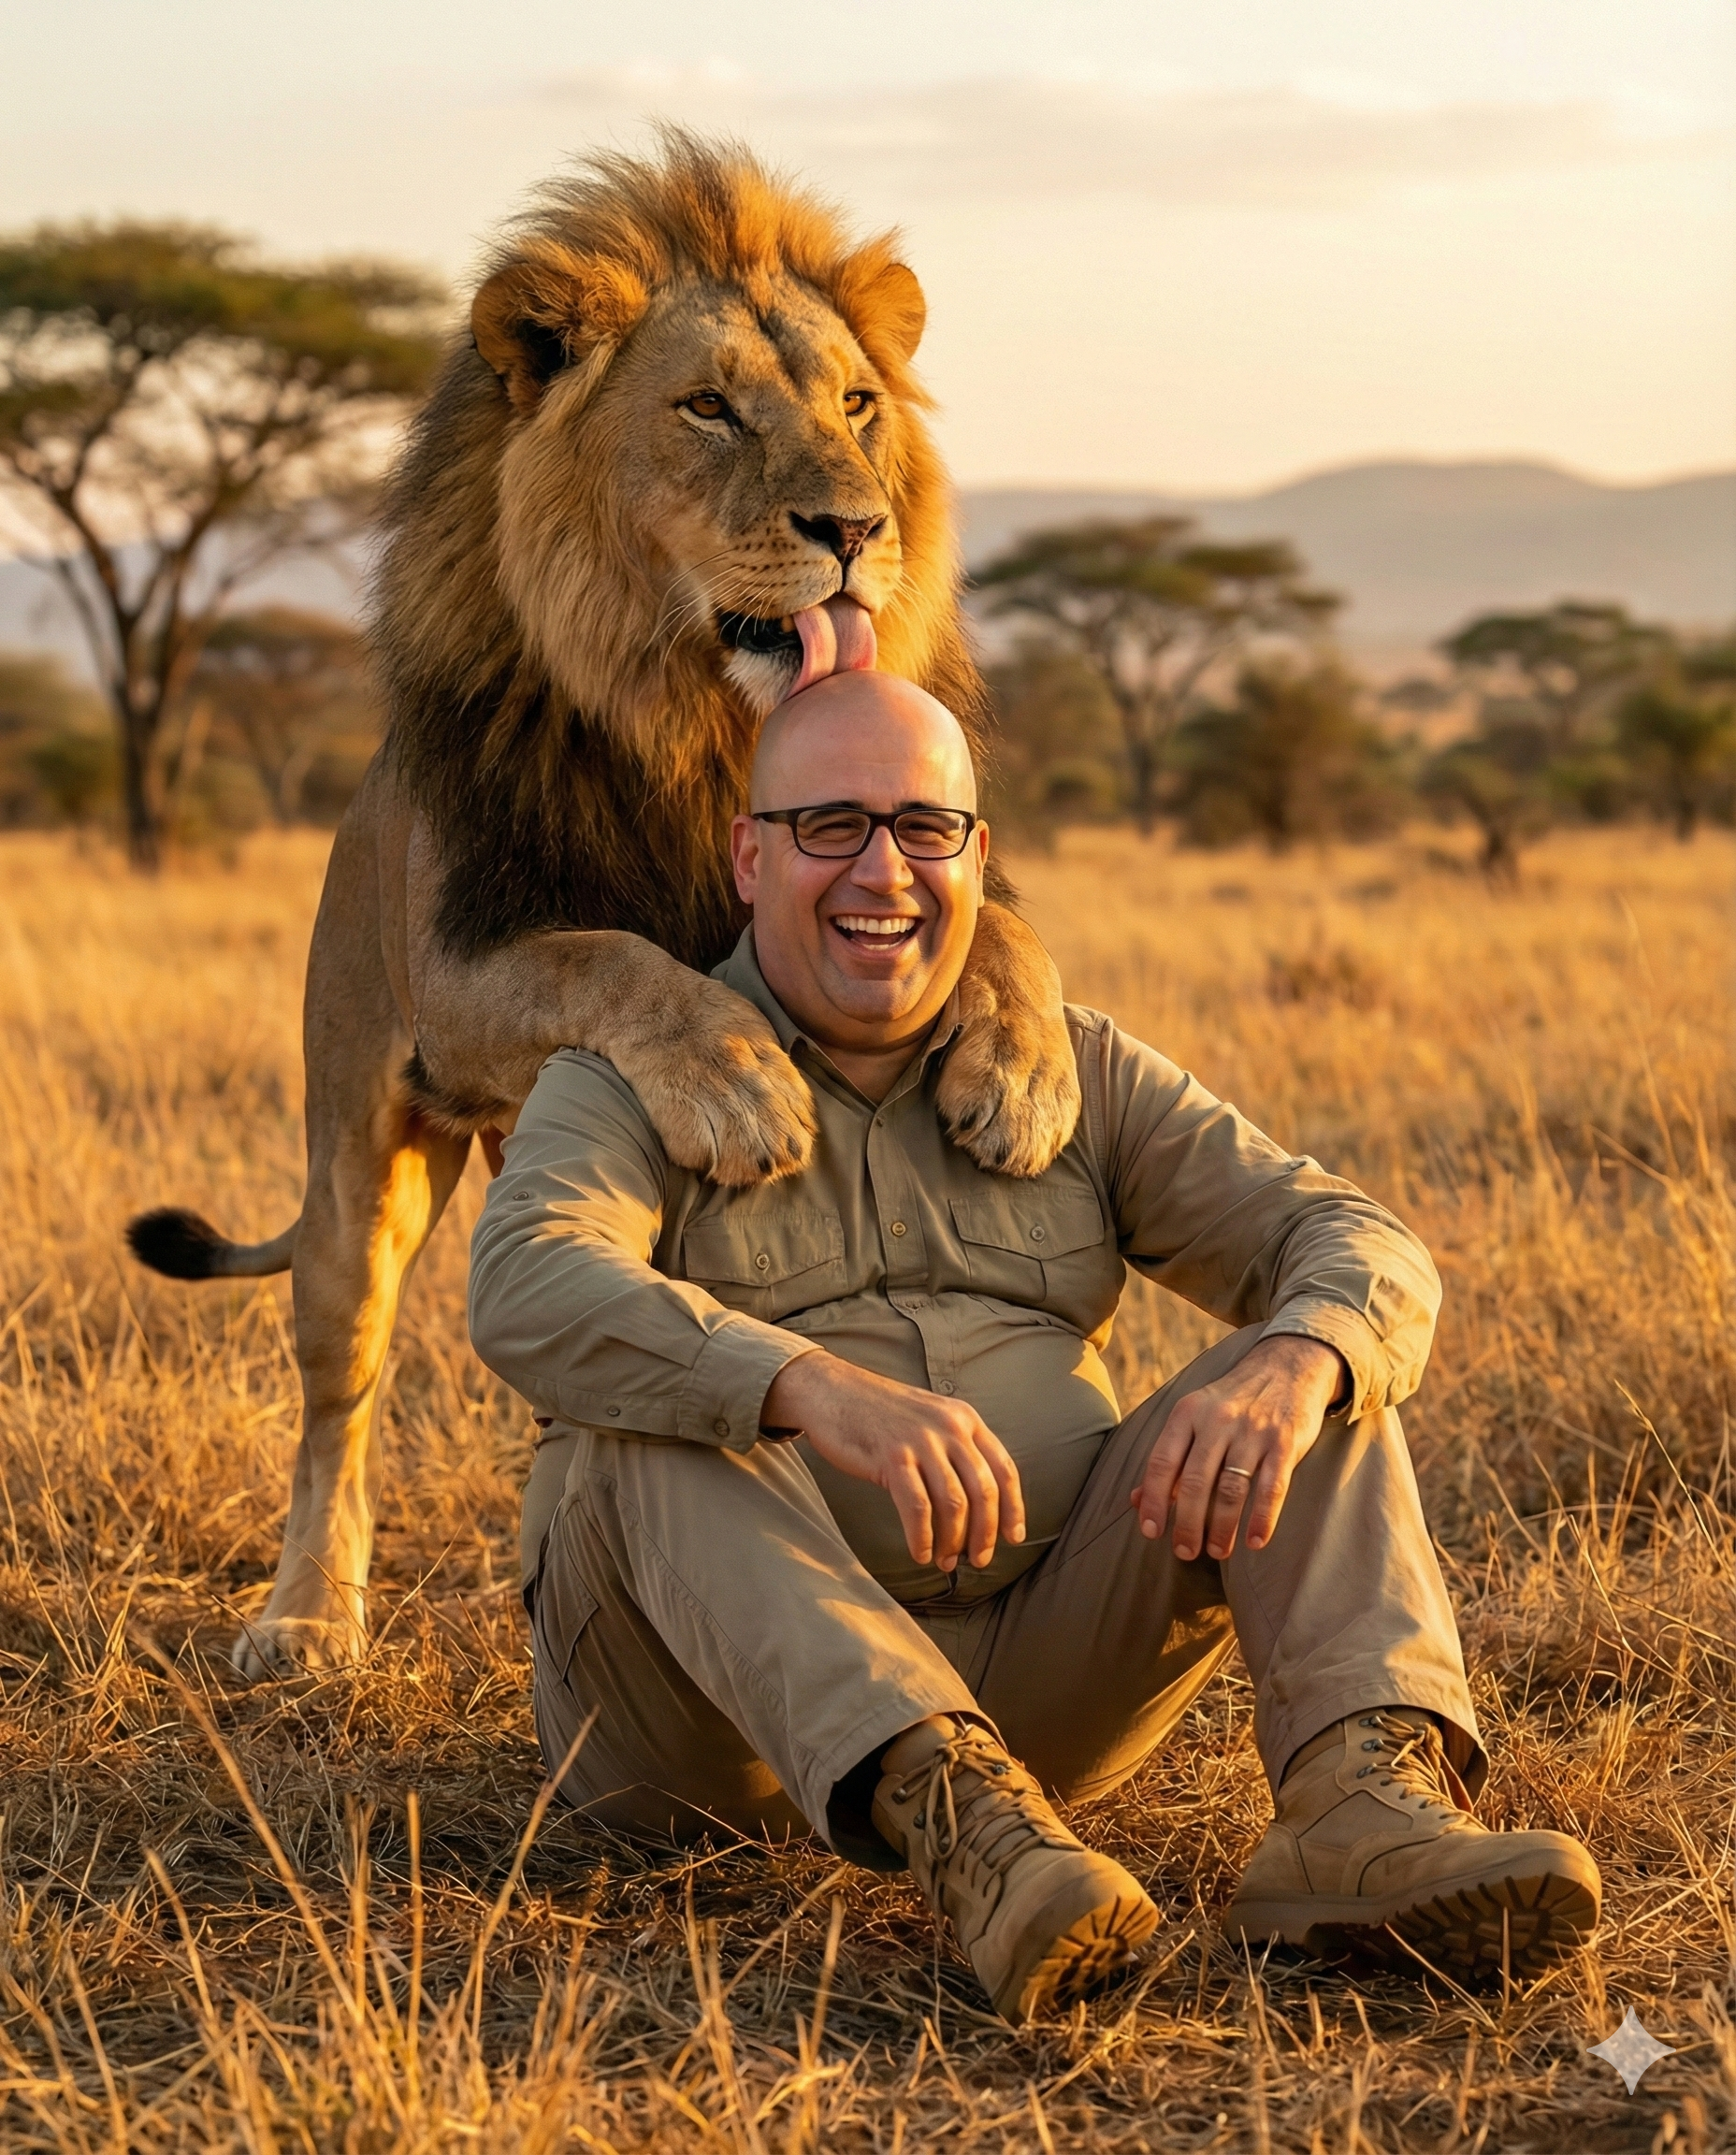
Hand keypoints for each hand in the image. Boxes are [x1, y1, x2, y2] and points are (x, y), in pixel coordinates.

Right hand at [761, 1353, 1024, 1572]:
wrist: (831, 1390)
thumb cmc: (879, 1413)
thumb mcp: (930, 1418)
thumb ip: (955, 1448)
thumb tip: (976, 1503)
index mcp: (965, 1418)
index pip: (1004, 1469)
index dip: (1013, 1508)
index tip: (1013, 1538)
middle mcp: (949, 1427)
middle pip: (983, 1490)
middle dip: (985, 1533)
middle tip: (979, 1561)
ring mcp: (921, 1441)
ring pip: (953, 1503)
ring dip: (953, 1540)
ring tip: (946, 1562)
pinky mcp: (892, 1456)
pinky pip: (917, 1507)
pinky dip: (923, 1537)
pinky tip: (921, 1553)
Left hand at [1130, 1336, 1346, 1561]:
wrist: (1287, 1367)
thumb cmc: (1231, 1402)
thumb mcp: (1194, 1416)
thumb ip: (1168, 1458)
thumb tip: (1135, 1502)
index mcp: (1187, 1413)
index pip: (1162, 1462)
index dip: (1153, 1500)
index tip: (1151, 1532)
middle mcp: (1217, 1420)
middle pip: (1195, 1482)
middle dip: (1187, 1523)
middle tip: (1185, 1552)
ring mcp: (1253, 1431)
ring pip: (1231, 1489)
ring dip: (1222, 1528)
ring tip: (1217, 1551)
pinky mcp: (1286, 1442)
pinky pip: (1272, 1487)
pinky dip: (1262, 1518)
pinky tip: (1255, 1541)